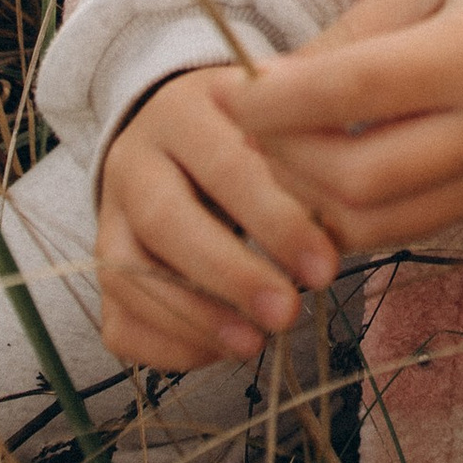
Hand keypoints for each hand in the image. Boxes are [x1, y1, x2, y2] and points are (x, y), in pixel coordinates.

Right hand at [95, 67, 341, 369]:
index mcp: (186, 111)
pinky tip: (220, 351)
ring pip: (127, 272)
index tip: (326, 268)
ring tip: (255, 344)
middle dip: (230, 276)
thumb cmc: (255, 130)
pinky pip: (116, 319)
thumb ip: (312, 145)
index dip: (274, 222)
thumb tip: (359, 195)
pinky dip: (165, 344)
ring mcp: (109, 214)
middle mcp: (136, 159)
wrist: (180, 123)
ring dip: (195, 318)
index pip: (224, 166)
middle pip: (165, 220)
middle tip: (288, 314)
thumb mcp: (283, 116)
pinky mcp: (103, 266)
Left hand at [226, 0, 462, 257]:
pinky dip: (346, 215)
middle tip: (247, 131)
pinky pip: (402, 231)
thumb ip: (347, 38)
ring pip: (375, 223)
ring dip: (307, 200)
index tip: (226, 96)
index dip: (276, 103)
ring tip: (278, 156)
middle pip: (358, 177)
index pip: (354, 92)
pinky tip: (317, 179)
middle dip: (284, 160)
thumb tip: (262, 89)